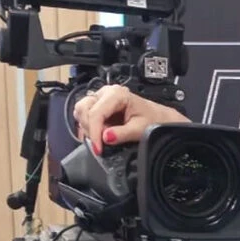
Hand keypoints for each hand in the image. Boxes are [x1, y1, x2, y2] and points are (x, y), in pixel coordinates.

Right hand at [73, 84, 189, 154]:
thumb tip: (106, 137)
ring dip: (88, 127)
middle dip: (90, 128)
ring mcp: (101, 98)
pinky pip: (85, 115)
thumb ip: (123, 134)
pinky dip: (89, 126)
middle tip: (101, 142)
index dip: (94, 132)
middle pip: (83, 109)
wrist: (158, 117)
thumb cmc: (153, 119)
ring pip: (81, 111)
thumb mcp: (141, 129)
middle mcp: (106, 93)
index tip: (98, 148)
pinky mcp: (98, 106)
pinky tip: (100, 133)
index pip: (96, 113)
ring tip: (103, 136)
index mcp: (117, 94)